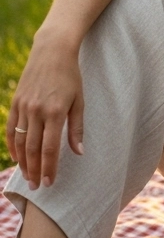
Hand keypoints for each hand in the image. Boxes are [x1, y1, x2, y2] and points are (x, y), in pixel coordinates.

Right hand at [6, 30, 83, 189]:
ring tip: (28, 176)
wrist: (52, 51)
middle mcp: (36, 111)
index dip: (49, 168)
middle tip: (37, 187)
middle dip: (35, 170)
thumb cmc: (71, 76)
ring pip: (20, 141)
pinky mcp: (16, 102)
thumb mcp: (79, 100)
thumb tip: (79, 152)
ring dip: (23, 162)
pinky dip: (12, 145)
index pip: (50, 148)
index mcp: (55, 112)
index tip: (50, 183)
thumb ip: (77, 128)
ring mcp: (24, 106)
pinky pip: (11, 128)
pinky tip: (17, 157)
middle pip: (33, 149)